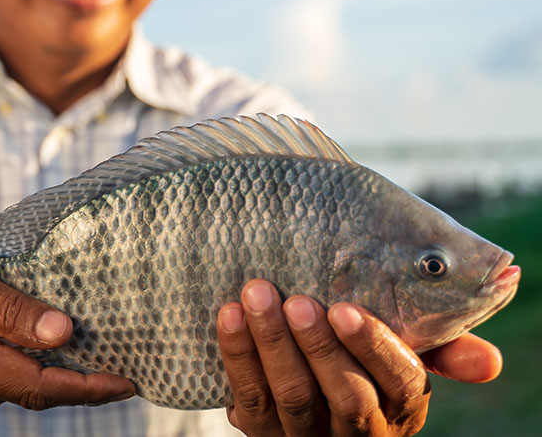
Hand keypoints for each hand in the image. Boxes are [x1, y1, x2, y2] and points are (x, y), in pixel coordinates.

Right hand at [0, 250, 133, 431]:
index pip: (37, 386)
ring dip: (34, 360)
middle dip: (69, 366)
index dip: (88, 386)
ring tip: (17, 318)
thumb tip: (64, 333)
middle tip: (102, 331)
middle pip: (32, 387)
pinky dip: (12, 366)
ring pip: (17, 388)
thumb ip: (7, 308)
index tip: (130, 381)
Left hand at [216, 279, 502, 435]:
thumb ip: (441, 350)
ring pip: (292, 397)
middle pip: (345, 396)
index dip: (373, 347)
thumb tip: (490, 363)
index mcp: (402, 406)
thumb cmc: (362, 357)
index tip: (344, 308)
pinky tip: (229, 314)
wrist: (304, 390)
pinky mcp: (261, 432)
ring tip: (255, 295)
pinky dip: (237, 354)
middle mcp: (360, 431)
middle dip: (318, 347)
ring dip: (270, 344)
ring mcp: (308, 436)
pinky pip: (248, 397)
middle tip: (295, 299)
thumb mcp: (402, 357)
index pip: (400, 382)